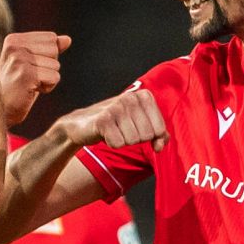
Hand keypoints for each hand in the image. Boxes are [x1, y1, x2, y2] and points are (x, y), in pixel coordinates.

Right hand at [0, 30, 68, 124]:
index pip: (51, 38)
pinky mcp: (25, 74)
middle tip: (29, 78)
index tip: (29, 68)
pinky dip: (47, 88)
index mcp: (14, 39)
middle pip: (54, 50)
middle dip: (48, 67)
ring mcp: (19, 59)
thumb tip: (68, 39)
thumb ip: (49, 49)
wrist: (0, 110)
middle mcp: (14, 46)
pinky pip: (54, 77)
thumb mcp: (33, 64)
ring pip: (56, 65)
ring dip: (47, 79)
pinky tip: (29, 91)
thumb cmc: (17, 87)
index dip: (47, 56)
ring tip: (28, 85)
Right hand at [52, 85, 167, 150]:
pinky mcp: (103, 119)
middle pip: (146, 136)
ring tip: (115, 130)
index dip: (151, 137)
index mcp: (144, 96)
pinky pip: (118, 143)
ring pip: (132, 140)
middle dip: (135, 139)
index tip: (138, 130)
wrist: (84, 124)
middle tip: (123, 130)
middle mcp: (131, 98)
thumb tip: (159, 146)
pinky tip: (106, 134)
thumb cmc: (117, 123)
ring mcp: (116, 107)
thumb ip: (159, 135)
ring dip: (123, 141)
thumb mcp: (141, 125)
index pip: (159, 129)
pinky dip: (112, 143)